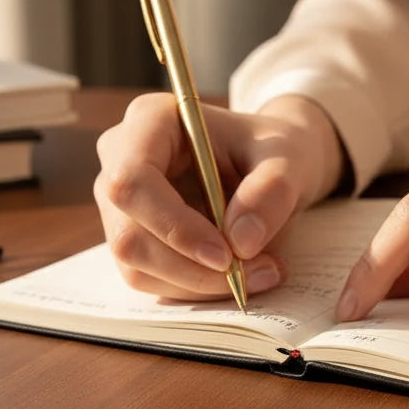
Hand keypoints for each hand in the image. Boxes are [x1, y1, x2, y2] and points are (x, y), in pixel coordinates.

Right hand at [95, 93, 344, 299]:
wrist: (268, 162)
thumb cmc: (271, 149)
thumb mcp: (288, 158)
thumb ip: (272, 190)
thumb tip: (241, 243)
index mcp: (150, 120)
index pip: (132, 182)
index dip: (174, 226)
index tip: (227, 255)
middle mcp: (120, 158)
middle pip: (129, 234)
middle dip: (191, 268)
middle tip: (255, 272)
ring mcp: (120, 203)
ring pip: (137, 266)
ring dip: (198, 284)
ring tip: (261, 272)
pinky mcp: (132, 236)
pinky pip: (150, 279)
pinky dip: (196, 288)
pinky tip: (239, 275)